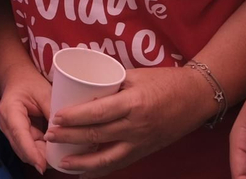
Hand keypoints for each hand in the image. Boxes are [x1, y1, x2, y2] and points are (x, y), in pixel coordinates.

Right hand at [0, 64, 51, 172]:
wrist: (18, 79)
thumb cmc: (30, 83)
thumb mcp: (44, 93)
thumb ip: (51, 112)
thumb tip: (61, 132)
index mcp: (10, 111)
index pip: (20, 135)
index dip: (31, 152)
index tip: (42, 166)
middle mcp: (7, 125)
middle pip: (22, 148)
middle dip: (39, 157)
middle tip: (58, 162)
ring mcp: (10, 132)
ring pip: (25, 150)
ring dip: (40, 155)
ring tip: (58, 158)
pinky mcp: (17, 135)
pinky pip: (29, 147)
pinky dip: (40, 150)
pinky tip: (53, 151)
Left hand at [46, 65, 212, 175]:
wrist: (196, 97)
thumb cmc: (166, 81)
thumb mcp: (136, 76)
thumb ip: (111, 84)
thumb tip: (82, 87)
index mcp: (133, 103)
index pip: (97, 113)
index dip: (74, 117)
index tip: (56, 117)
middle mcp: (136, 126)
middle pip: (96, 135)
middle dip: (69, 138)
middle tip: (50, 136)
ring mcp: (140, 142)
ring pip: (106, 158)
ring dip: (81, 162)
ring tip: (62, 162)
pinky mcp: (144, 151)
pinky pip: (118, 164)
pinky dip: (100, 170)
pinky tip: (84, 173)